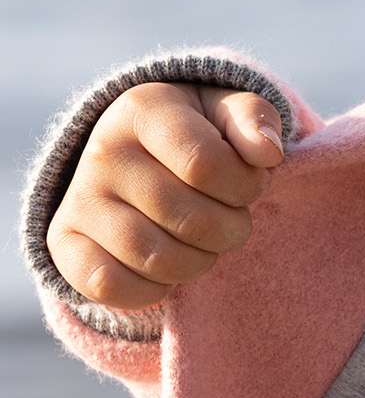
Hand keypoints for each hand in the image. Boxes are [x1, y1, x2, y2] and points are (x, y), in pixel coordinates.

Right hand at [48, 83, 283, 309]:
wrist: (139, 151)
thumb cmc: (200, 131)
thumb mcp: (229, 111)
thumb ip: (255, 121)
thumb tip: (268, 153)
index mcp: (144, 109)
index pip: (205, 163)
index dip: (246, 185)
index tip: (254, 182)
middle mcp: (102, 151)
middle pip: (188, 217)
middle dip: (232, 228)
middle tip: (235, 219)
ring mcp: (78, 198)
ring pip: (153, 257)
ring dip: (200, 262)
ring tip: (208, 243)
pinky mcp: (62, 242)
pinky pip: (108, 286)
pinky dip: (152, 289)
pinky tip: (170, 268)